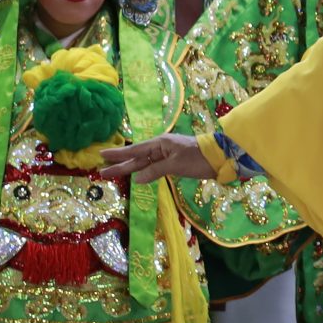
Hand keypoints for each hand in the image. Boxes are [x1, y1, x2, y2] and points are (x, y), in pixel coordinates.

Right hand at [98, 133, 215, 183]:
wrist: (220, 157)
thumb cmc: (198, 158)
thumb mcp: (176, 164)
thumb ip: (155, 170)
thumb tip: (137, 179)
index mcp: (160, 143)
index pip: (135, 150)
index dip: (119, 155)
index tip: (102, 155)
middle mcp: (161, 148)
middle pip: (137, 157)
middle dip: (120, 164)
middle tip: (102, 171)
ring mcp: (167, 155)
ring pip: (144, 163)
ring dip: (129, 169)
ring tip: (113, 173)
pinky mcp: (173, 162)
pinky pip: (153, 167)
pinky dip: (144, 171)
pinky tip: (137, 176)